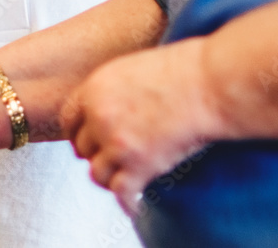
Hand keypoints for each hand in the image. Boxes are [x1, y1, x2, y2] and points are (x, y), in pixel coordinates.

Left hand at [68, 37, 224, 212]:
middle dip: (95, 154)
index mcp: (93, 90)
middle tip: (110, 160)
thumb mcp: (130, 70)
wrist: (208, 84)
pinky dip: (127, 203)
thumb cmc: (179, 71)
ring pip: (97, 174)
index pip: (68, 120)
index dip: (78, 133)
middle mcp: (99, 117)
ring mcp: (118, 143)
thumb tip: (105, 111)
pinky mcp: (140, 166)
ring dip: (109, 178)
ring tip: (122, 180)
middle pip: (82, 148)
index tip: (88, 141)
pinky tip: (135, 207)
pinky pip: (122, 193)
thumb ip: (111, 92)